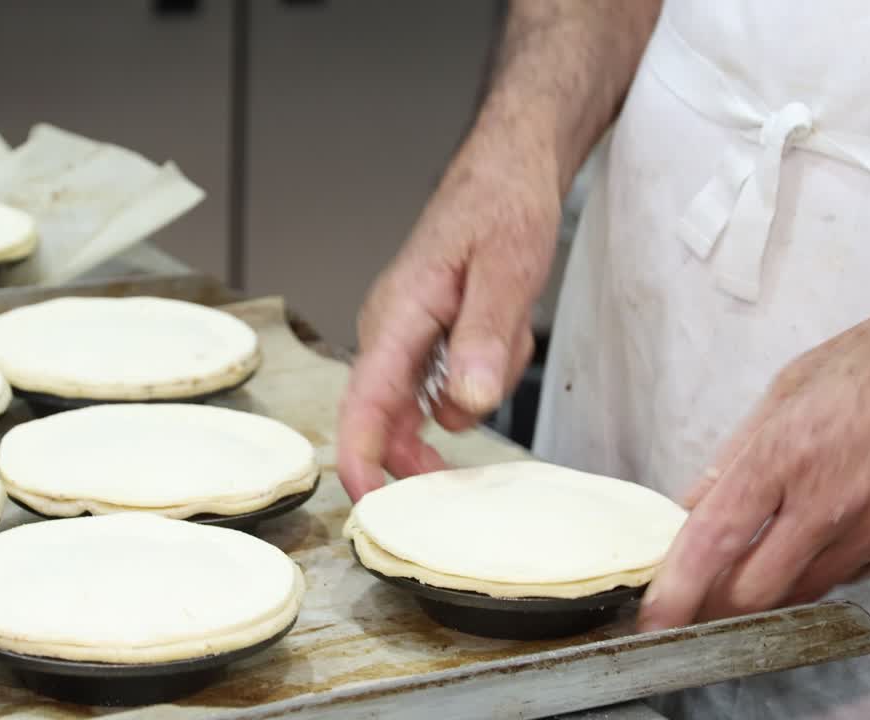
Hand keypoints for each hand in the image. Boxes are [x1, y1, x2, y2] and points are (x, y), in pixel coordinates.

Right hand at [337, 141, 560, 502]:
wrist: (507, 170)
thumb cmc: (502, 206)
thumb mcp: (508, 270)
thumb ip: (483, 339)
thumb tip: (463, 404)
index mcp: (399, 314)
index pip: (364, 402)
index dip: (360, 460)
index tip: (368, 507)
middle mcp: (390, 330)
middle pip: (392, 417)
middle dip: (432, 438)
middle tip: (466, 460)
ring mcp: (405, 336)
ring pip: (432, 402)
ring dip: (476, 388)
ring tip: (506, 330)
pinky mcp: (425, 338)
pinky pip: (447, 384)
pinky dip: (479, 375)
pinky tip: (500, 335)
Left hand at [638, 298, 869, 630]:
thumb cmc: (869, 367)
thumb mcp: (783, 394)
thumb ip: (733, 457)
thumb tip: (692, 505)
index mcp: (783, 458)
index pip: (715, 541)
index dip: (679, 590)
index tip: (654, 621)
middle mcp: (828, 504)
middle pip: (755, 590)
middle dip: (713, 609)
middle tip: (688, 609)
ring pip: (801, 595)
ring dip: (764, 596)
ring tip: (737, 581)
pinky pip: (844, 578)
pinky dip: (813, 574)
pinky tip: (803, 550)